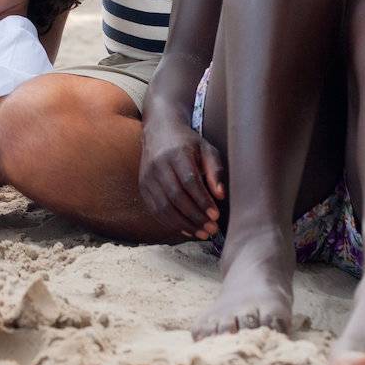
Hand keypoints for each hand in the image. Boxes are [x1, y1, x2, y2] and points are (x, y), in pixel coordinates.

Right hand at [138, 116, 224, 239]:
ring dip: (184, 224)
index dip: (202, 200)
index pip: (189, 181)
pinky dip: (171, 223)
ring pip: (163, 207)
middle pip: (175, 196)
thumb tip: (221, 195)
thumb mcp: (206, 149)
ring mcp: (147, 177)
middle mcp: (158, 165)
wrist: (159, 131)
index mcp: (176, 153)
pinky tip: (187, 229)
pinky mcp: (143, 187)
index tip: (216, 215)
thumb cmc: (187, 142)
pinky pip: (155, 210)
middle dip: (195, 216)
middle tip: (212, 228)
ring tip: (202, 233)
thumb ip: (215, 170)